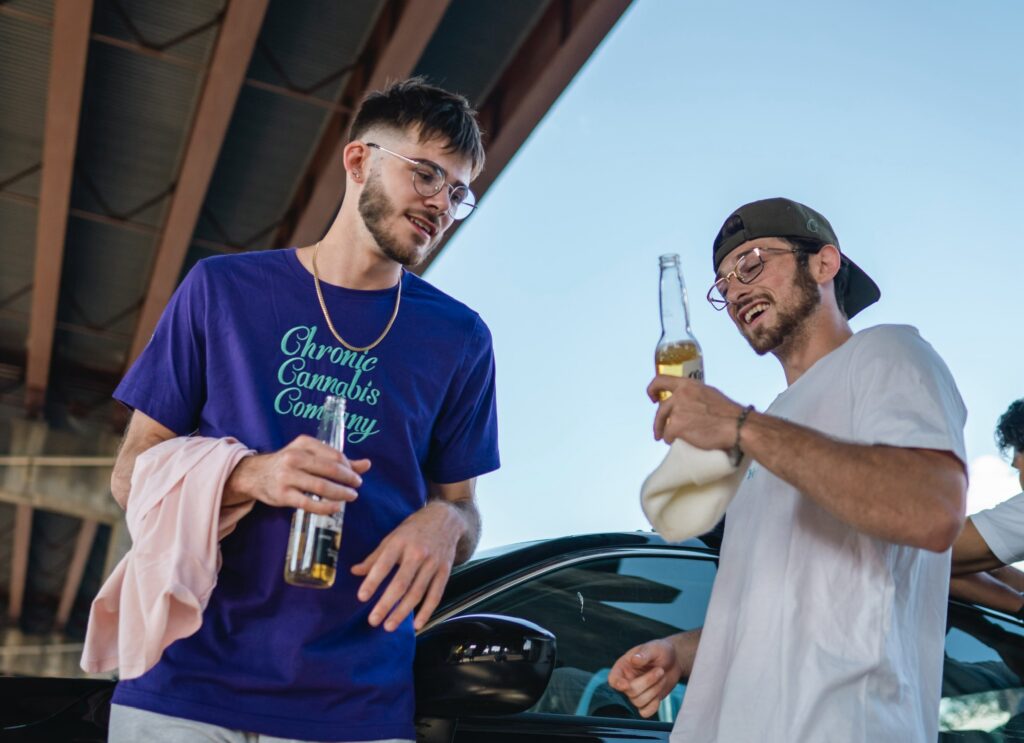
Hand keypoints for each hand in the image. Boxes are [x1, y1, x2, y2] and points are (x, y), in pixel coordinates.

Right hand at [224, 435, 369, 515]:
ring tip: (351, 497)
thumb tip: (367, 464)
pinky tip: (336, 508)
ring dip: (341, 493)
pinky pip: (309, 503)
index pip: (335, 455)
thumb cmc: (289, 463)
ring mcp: (287, 477)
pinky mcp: (283, 495)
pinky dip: (326, 507)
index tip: (356, 475)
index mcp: (304, 443)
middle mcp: (294, 458)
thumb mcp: (310, 454)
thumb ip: (337, 459)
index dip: (349, 467)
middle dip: (348, 479)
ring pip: (321, 487)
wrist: (255, 474)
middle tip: (357, 486)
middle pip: (330, 470)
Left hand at [351, 501, 467, 631]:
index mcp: (400, 542)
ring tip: (388, 626)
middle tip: (373, 620)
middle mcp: (418, 553)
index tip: (362, 597)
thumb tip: (355, 572)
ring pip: (417, 593)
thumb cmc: (414, 528)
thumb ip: (375, 556)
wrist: (446, 519)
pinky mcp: (445, 571)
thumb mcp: (393, 536)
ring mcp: (433, 563)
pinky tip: (416, 625)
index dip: (373, 581)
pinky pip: (436, 595)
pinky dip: (426, 612)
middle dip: (386, 604)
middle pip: (401, 583)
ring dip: (402, 612)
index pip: (384, 564)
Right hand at [608, 637, 684, 717]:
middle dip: (648, 682)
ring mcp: (636, 693)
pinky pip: (645, 712)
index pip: (613, 679)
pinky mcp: (647, 702)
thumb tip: (634, 659)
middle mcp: (627, 681)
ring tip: (662, 676)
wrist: (674, 660)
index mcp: (623, 667)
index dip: (617, 684)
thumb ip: (644, 654)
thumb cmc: (660, 651)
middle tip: (660, 670)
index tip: (626, 684)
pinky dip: (653, 706)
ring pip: (639, 702)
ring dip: (655, 690)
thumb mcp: (653, 648)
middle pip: (630, 692)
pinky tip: (659, 694)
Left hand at [647, 375, 744, 449]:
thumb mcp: (709, 393)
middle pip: (661, 408)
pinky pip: (667, 435)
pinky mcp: (677, 426)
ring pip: (662, 422)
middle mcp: (680, 395)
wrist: (737, 426)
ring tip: (665, 438)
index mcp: (688, 385)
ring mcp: (678, 410)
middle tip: (659, 429)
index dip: (652, 389)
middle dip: (658, 420)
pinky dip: (670, 440)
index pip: (660, 380)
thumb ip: (695, 395)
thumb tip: (688, 401)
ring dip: (663, 431)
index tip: (653, 398)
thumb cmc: (729, 413)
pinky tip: (675, 442)